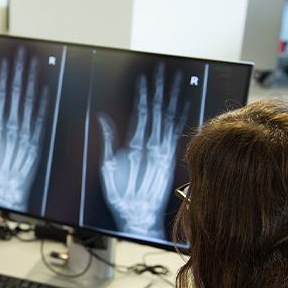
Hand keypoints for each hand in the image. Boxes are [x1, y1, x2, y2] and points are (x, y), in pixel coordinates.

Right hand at [0, 46, 48, 211]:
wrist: (7, 192)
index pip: (1, 94)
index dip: (5, 77)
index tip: (7, 62)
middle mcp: (12, 127)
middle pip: (17, 94)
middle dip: (20, 72)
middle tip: (23, 55)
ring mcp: (26, 134)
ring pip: (30, 102)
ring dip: (33, 82)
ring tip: (35, 65)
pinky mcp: (36, 143)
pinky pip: (41, 120)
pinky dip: (44, 105)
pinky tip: (46, 90)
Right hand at [97, 62, 188, 238]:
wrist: (140, 215)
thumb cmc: (122, 195)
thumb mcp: (106, 168)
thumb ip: (107, 141)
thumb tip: (103, 120)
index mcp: (135, 145)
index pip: (140, 112)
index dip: (142, 94)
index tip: (143, 79)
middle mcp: (152, 146)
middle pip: (157, 111)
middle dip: (159, 89)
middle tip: (163, 72)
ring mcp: (164, 152)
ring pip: (170, 118)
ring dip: (173, 98)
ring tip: (177, 80)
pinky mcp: (171, 159)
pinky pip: (178, 134)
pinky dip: (181, 118)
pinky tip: (184, 104)